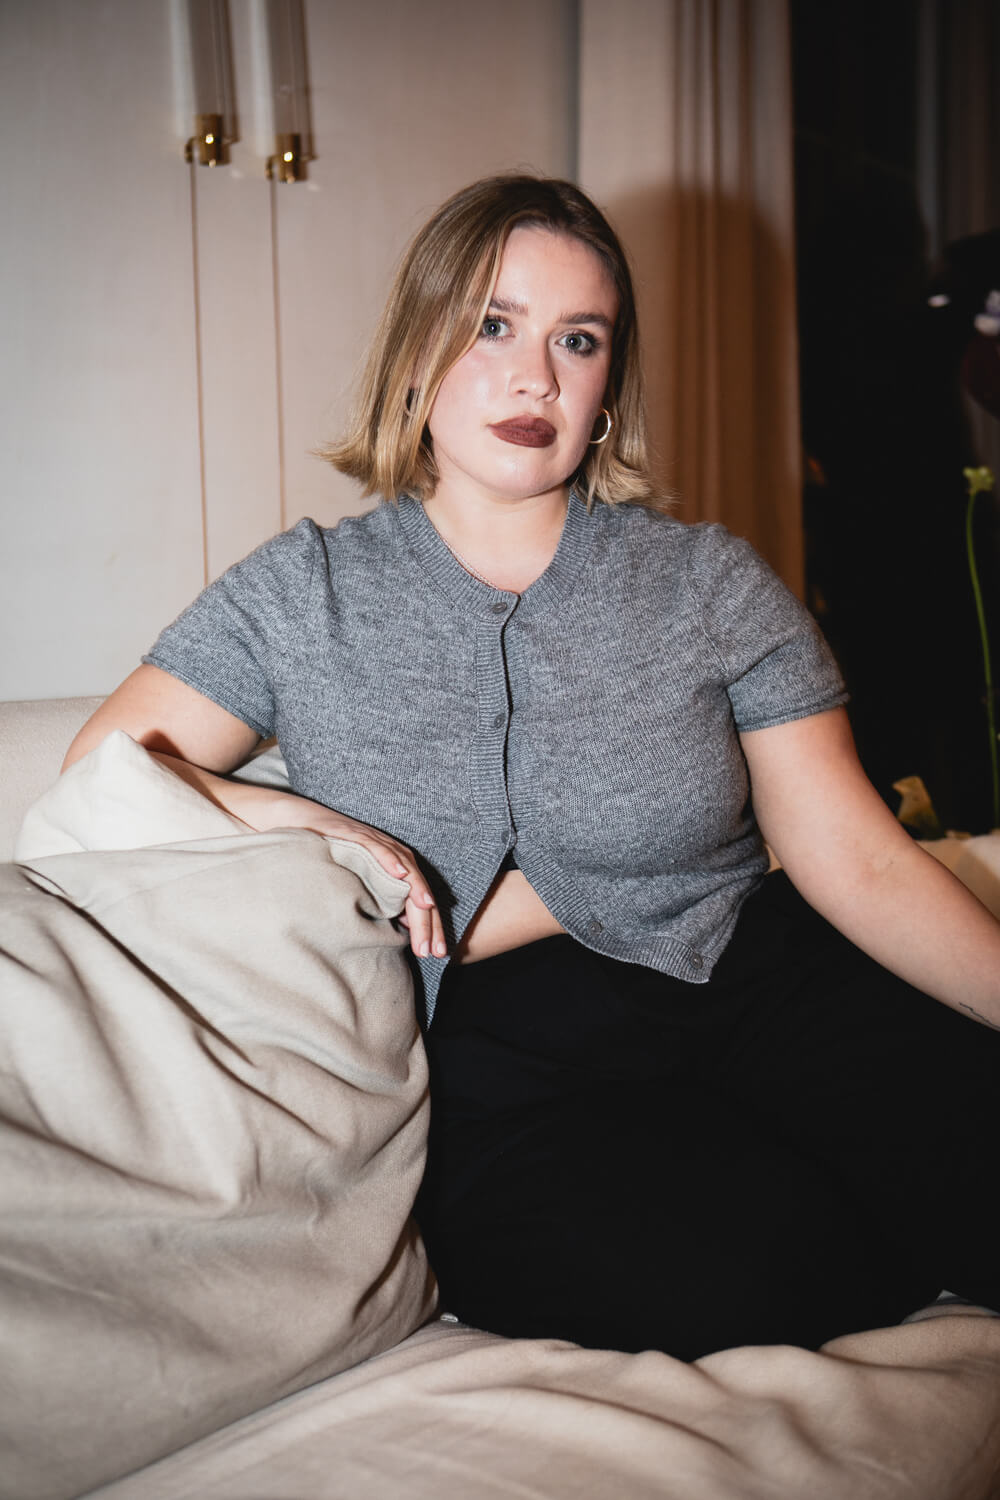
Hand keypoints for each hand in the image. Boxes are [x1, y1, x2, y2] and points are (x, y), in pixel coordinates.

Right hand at [228, 784, 447, 958]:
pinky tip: (401, 874)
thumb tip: (399, 933)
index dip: (431, 928)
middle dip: (429, 921)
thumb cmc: (330, 859)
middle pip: (419, 890)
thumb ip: (378, 904)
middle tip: (435, 948)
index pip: (420, 903)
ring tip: (428, 910)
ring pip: (405, 871)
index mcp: (396, 872)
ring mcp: (376, 844)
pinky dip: (390, 860)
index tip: (437, 954)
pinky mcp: (357, 835)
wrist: (302, 826)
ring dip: (417, 891)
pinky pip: (378, 848)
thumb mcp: (358, 886)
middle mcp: (392, 856)